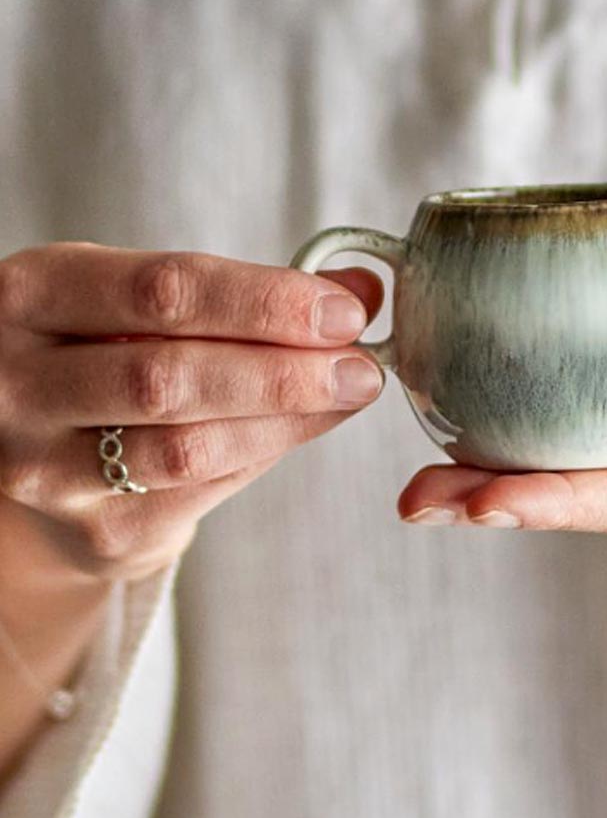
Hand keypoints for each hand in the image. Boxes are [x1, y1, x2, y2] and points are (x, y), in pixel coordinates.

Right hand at [0, 242, 384, 586]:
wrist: (41, 451)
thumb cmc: (106, 355)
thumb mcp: (148, 304)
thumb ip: (251, 295)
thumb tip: (361, 287)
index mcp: (33, 296)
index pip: (164, 292)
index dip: (266, 303)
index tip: (345, 313)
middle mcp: (18, 383)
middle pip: (171, 377)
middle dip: (284, 371)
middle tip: (361, 367)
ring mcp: (45, 468)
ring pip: (187, 448)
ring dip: (285, 421)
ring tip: (348, 394)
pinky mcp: (93, 531)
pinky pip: (200, 494)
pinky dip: (265, 455)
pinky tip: (301, 428)